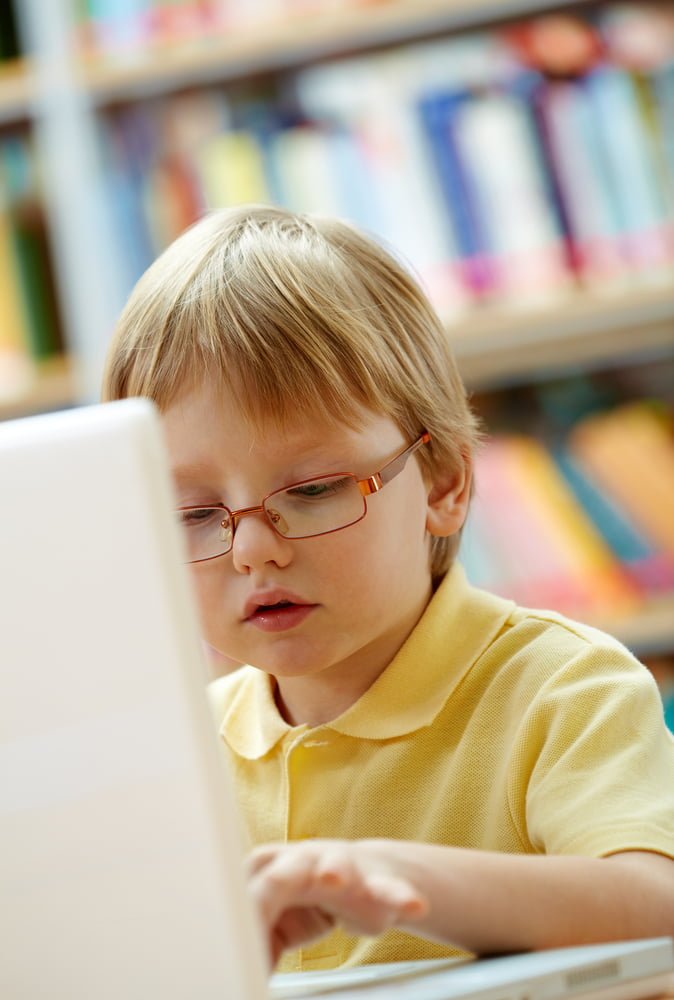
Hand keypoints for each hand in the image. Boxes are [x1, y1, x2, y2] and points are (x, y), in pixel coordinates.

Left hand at [247, 839, 428, 966]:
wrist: (370, 873)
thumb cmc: (314, 899)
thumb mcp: (280, 919)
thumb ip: (260, 935)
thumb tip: (243, 966)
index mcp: (271, 870)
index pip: (247, 887)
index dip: (242, 913)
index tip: (234, 940)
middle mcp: (304, 861)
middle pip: (283, 868)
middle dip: (274, 880)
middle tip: (263, 894)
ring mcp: (343, 865)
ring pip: (336, 864)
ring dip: (333, 870)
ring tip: (333, 879)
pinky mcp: (378, 881)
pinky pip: (390, 889)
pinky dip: (401, 897)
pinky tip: (414, 905)